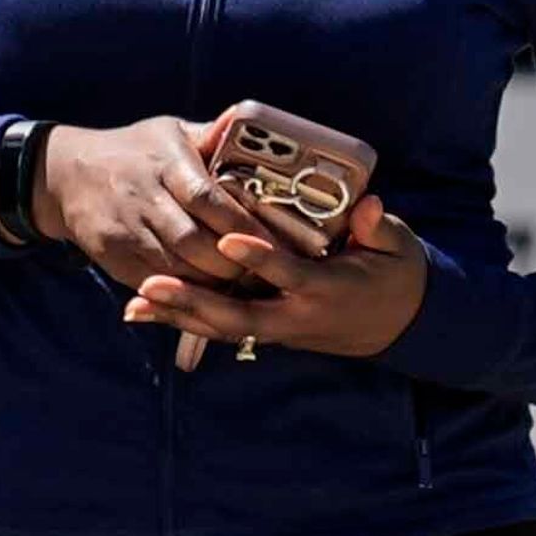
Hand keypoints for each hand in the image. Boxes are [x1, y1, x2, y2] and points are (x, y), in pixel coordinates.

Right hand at [30, 117, 271, 293]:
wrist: (66, 175)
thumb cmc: (134, 151)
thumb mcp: (169, 132)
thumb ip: (212, 135)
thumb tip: (250, 119)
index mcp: (163, 164)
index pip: (207, 199)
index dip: (243, 225)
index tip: (274, 241)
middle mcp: (142, 199)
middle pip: (195, 243)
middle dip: (235, 263)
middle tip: (268, 272)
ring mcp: (125, 232)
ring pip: (178, 271)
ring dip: (215, 285)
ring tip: (247, 287)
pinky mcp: (113, 259)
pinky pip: (158, 285)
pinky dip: (189, 294)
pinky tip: (213, 294)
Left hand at [128, 196, 431, 361]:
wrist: (400, 324)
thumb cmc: (392, 274)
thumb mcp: (396, 248)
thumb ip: (377, 226)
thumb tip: (368, 203)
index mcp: (328, 288)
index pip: (289, 274)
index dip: (260, 260)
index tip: (228, 241)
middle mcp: (297, 315)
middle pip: (241, 315)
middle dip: (196, 302)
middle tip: (152, 284)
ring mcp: (279, 329)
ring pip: (223, 328)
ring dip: (179, 316)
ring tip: (135, 303)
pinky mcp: (265, 332)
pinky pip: (218, 330)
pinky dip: (180, 322)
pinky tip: (139, 312)